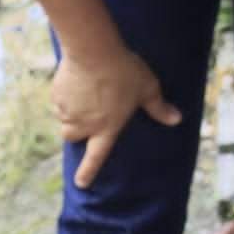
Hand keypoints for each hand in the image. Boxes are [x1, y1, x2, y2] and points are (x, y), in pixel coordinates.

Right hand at [53, 47, 181, 190]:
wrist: (93, 51)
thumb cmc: (124, 71)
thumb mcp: (148, 88)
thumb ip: (158, 107)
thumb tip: (177, 119)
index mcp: (106, 128)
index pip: (96, 157)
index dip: (88, 172)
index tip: (81, 183)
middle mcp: (84, 124)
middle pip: (72, 137)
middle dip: (76, 132)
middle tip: (86, 118)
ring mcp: (67, 110)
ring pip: (63, 119)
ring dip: (70, 113)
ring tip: (83, 95)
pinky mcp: (56, 94)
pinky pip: (58, 100)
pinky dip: (65, 96)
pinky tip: (75, 82)